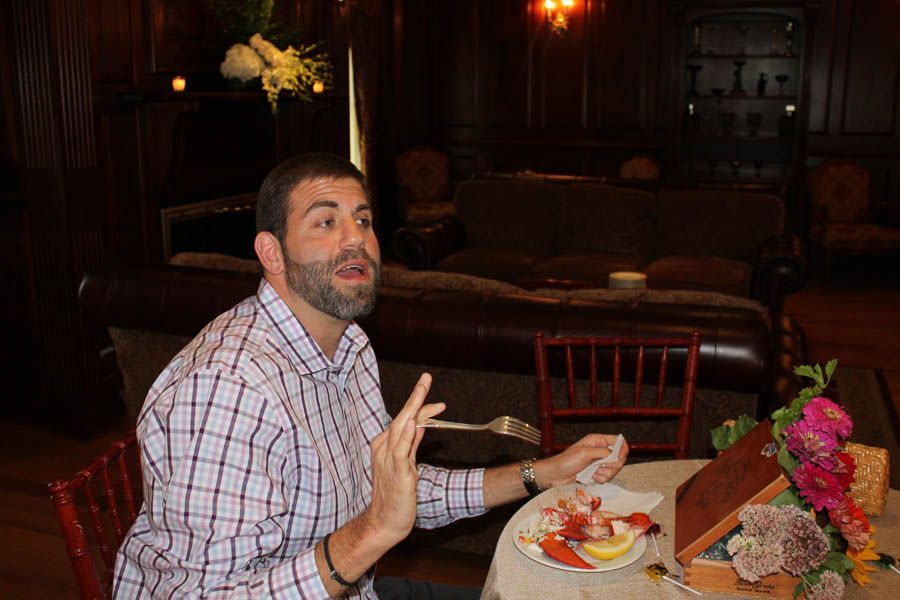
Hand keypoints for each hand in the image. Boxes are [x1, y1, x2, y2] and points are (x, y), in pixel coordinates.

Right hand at [366, 373, 444, 546]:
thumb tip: (421, 422)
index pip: (405, 418)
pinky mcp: (397, 475)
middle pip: (402, 418)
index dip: (420, 404)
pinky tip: (413, 424)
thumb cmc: (394, 494)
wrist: (384, 522)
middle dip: (415, 398)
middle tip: (426, 379)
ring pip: (401, 430)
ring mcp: (389, 461)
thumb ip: (412, 441)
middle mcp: (385, 449)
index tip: (431, 391)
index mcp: (386, 445)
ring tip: (421, 393)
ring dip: (412, 410)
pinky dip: (407, 437)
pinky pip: (401, 453)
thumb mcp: (406, 462)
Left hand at [535, 434, 628, 487]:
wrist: (555, 475)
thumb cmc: (566, 461)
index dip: (623, 450)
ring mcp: (599, 461)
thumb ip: (602, 452)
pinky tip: (591, 477)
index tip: (619, 458)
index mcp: (597, 440)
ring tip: (593, 472)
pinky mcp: (597, 472)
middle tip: (601, 467)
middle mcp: (600, 450)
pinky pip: (608, 476)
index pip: (618, 442)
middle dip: (613, 465)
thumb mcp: (584, 453)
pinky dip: (601, 479)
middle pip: (620, 457)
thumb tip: (617, 454)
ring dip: (605, 473)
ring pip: (614, 469)